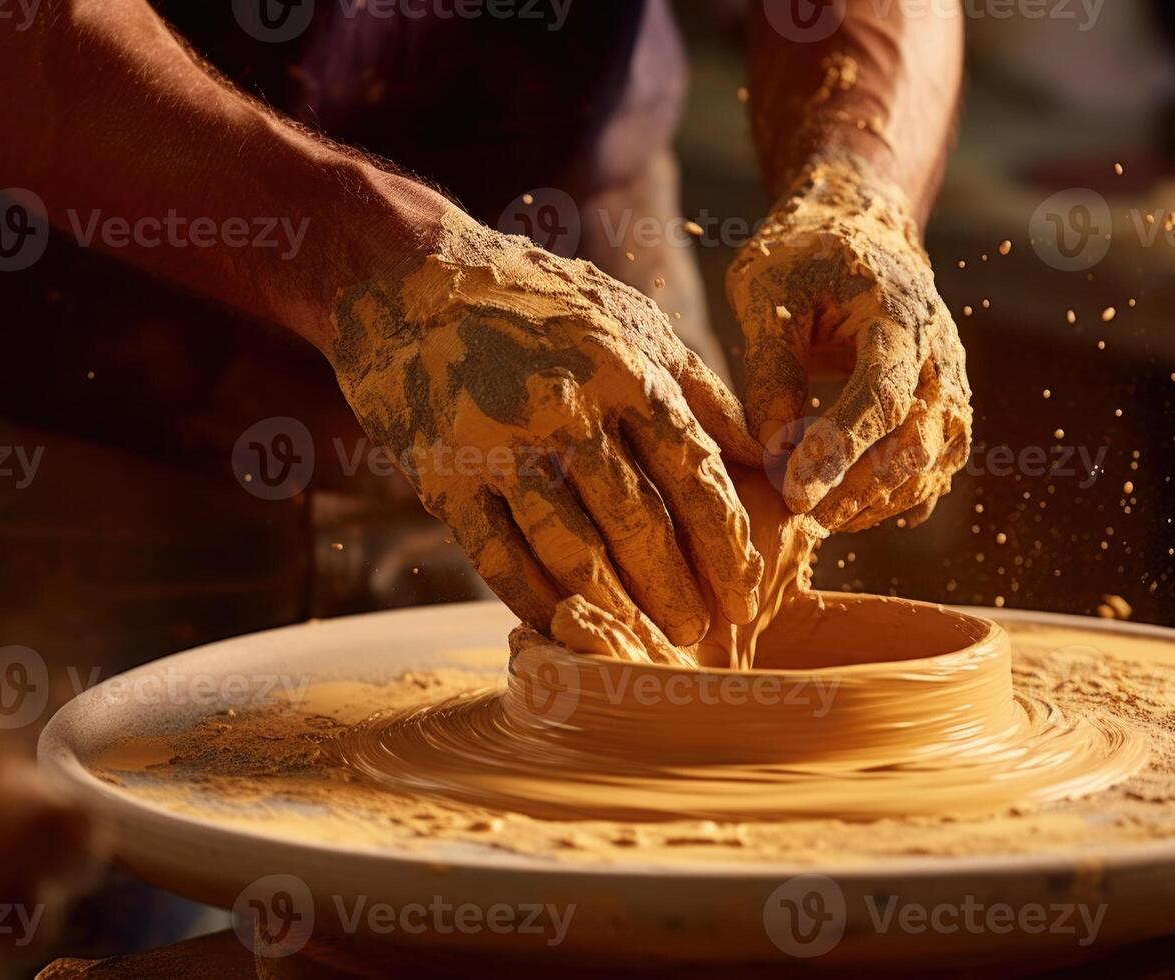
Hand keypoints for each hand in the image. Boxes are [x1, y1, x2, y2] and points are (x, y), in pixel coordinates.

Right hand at [331, 211, 764, 645]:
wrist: (408, 280)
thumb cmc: (538, 304)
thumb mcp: (628, 322)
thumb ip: (698, 390)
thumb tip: (766, 459)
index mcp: (624, 367)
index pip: (694, 474)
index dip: (727, 546)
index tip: (747, 596)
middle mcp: (566, 405)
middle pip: (639, 522)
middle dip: (676, 591)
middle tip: (700, 636)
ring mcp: (499, 442)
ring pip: (569, 550)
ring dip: (612, 607)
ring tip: (639, 641)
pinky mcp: (442, 472)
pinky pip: (496, 556)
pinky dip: (531, 599)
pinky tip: (558, 623)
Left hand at [727, 154, 971, 532]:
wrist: (856, 232)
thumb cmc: (803, 257)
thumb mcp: (766, 290)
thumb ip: (770, 365)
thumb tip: (772, 446)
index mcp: (899, 315)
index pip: (880, 397)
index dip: (839, 450)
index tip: (795, 493)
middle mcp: (939, 354)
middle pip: (916, 442)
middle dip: (858, 488)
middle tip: (801, 512)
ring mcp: (950, 385)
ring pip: (931, 465)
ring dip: (877, 501)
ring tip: (818, 517)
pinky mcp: (943, 411)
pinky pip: (933, 470)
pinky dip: (895, 498)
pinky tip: (851, 512)